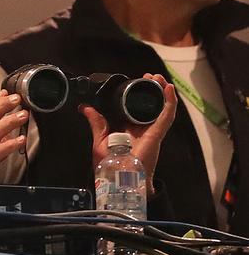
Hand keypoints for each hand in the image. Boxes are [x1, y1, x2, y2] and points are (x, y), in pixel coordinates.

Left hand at [79, 74, 177, 194]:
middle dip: (151, 88)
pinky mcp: (157, 133)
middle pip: (149, 104)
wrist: (119, 179)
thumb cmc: (110, 165)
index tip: (135, 81)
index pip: (135, 107)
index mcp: (128, 129)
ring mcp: (151, 130)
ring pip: (160, 106)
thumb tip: (85, 107)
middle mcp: (141, 128)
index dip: (137, 93)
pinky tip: (168, 89)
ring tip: (159, 77)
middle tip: (148, 76)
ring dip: (161, 91)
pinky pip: (166, 115)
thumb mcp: (99, 139)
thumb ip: (96, 122)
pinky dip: (169, 102)